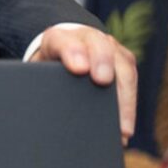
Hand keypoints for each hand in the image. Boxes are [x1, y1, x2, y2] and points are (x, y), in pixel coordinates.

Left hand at [27, 25, 136, 145]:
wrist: (63, 52)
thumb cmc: (47, 67)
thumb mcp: (36, 71)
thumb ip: (36, 82)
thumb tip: (36, 109)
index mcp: (58, 38)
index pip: (63, 41)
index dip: (71, 52)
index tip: (78, 68)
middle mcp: (86, 37)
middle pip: (99, 45)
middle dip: (102, 62)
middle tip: (101, 81)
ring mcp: (108, 46)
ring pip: (122, 64)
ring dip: (123, 94)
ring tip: (121, 127)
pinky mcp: (123, 60)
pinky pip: (131, 79)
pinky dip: (129, 106)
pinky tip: (124, 130)